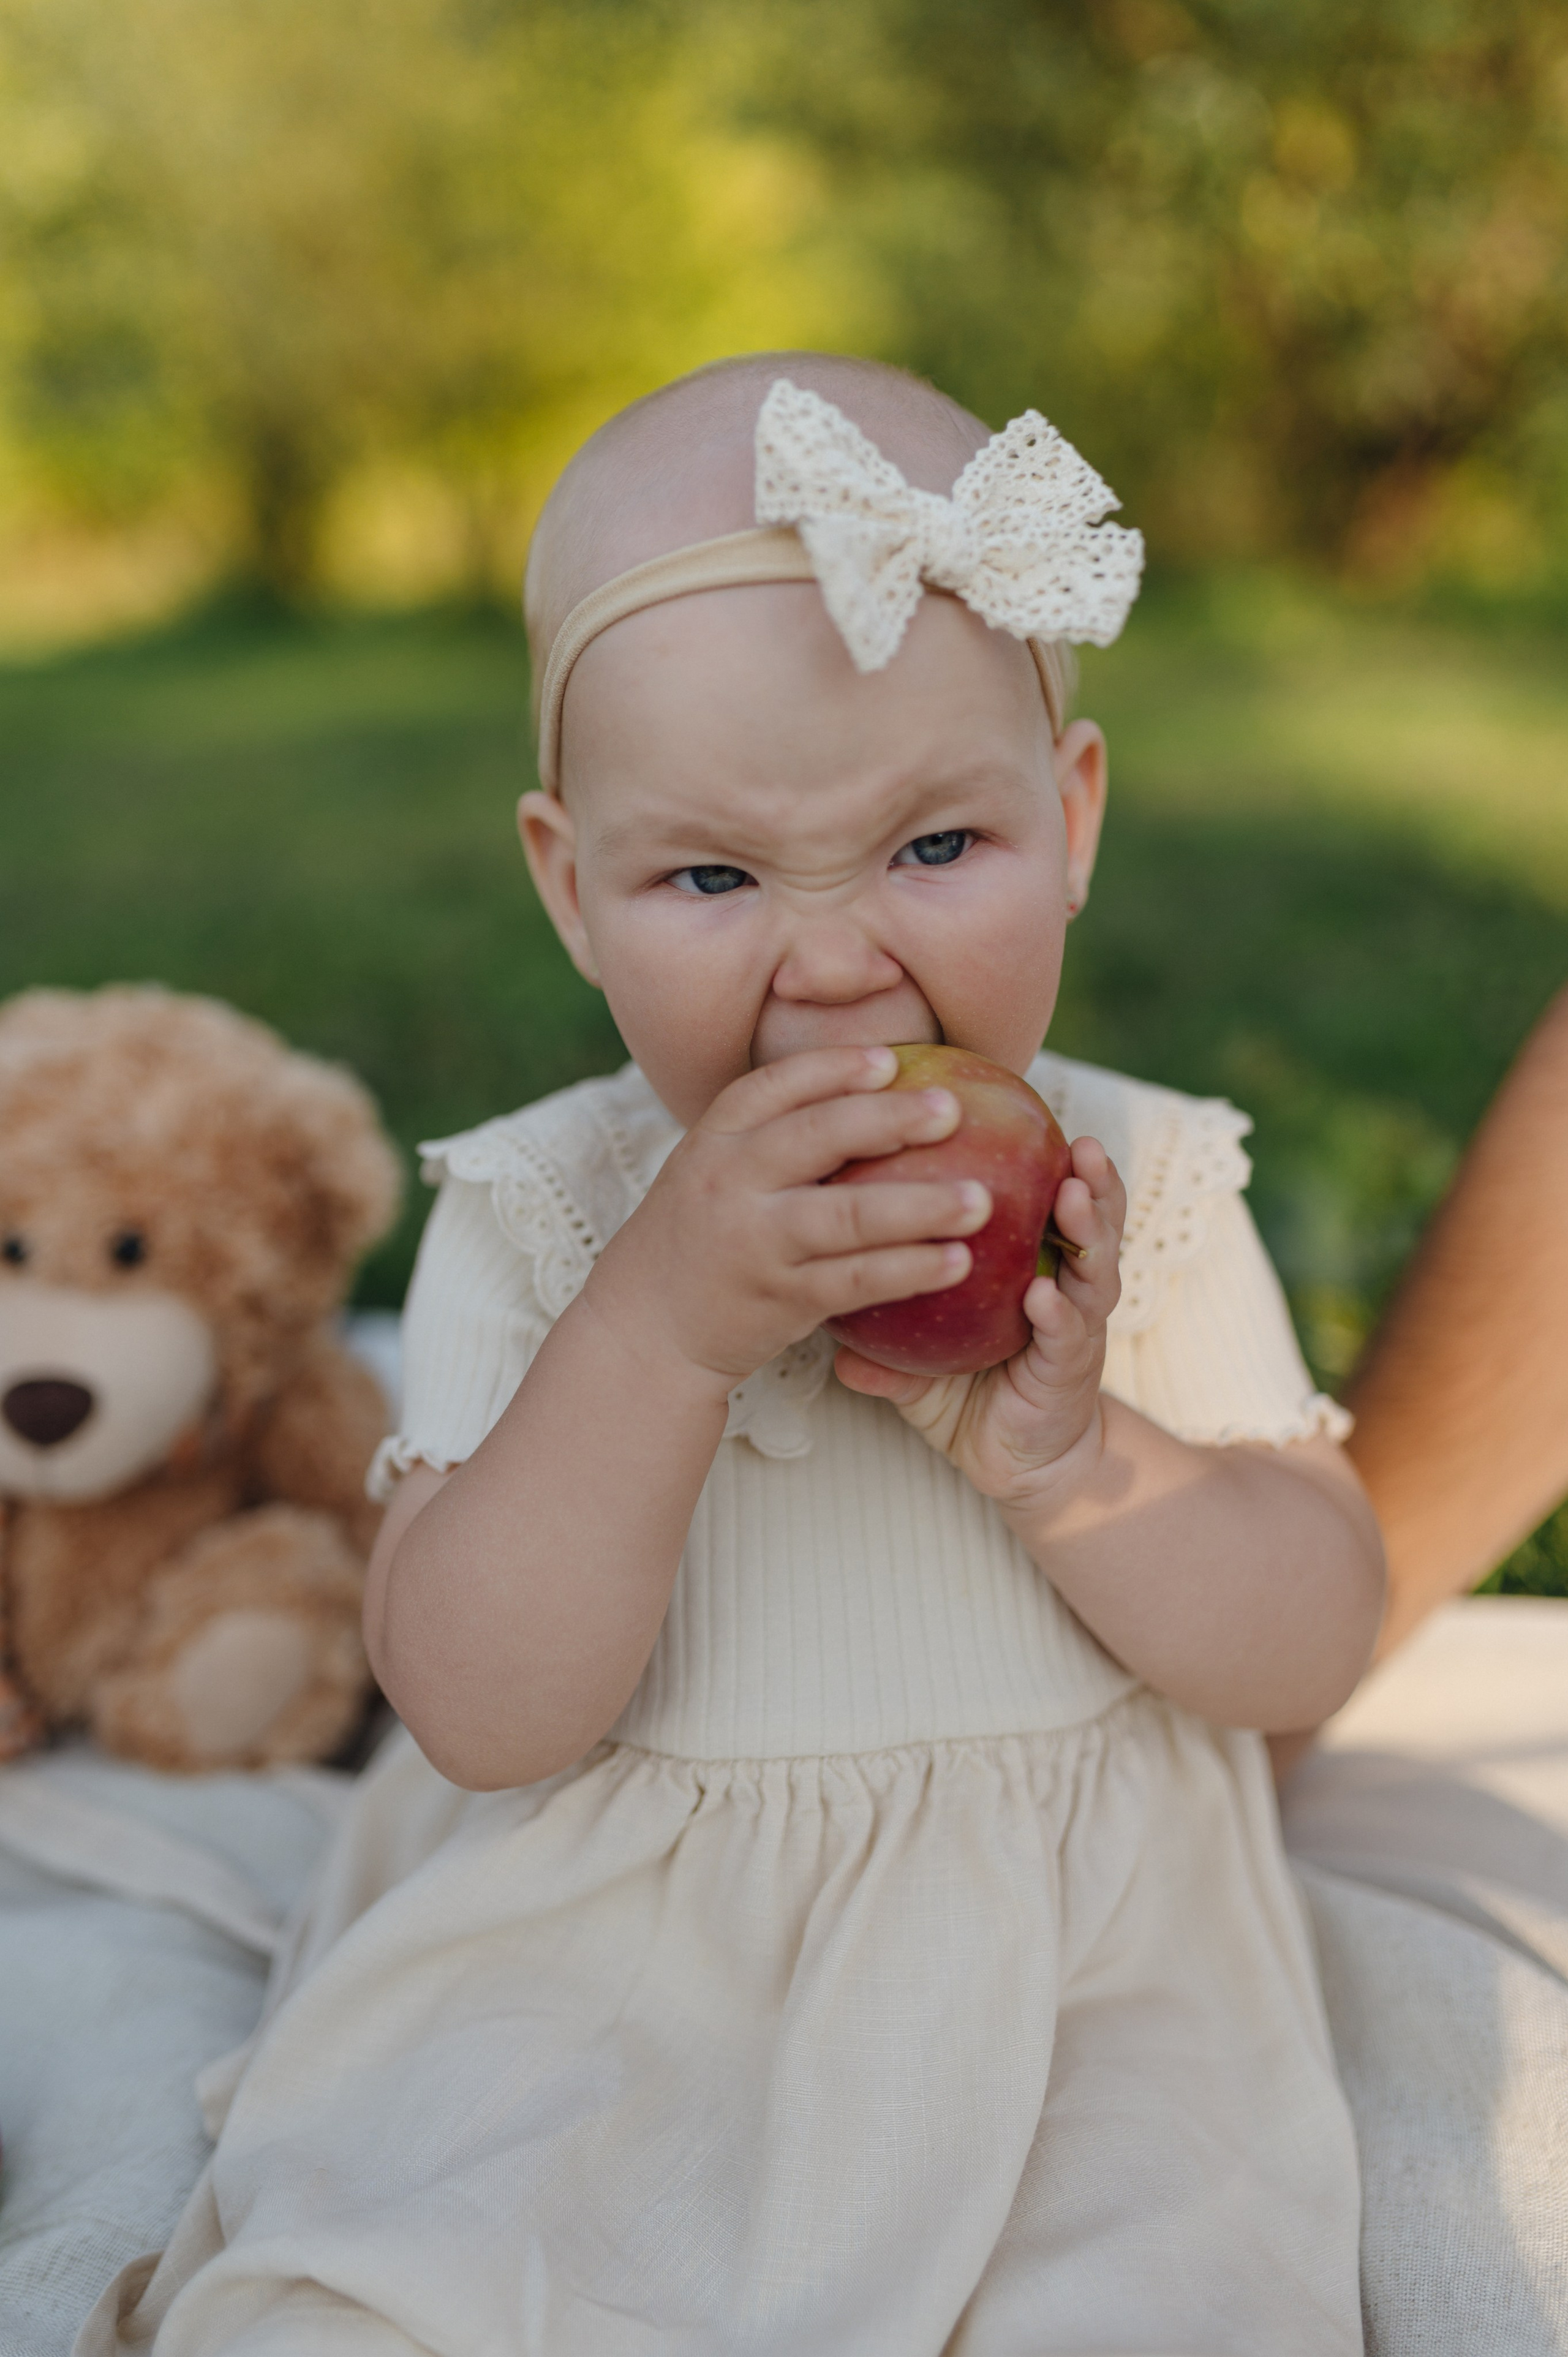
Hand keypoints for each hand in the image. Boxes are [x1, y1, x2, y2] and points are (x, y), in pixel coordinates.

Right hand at [586, 1047, 992, 1397]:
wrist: (646, 1327)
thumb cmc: (706, 1235)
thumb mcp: (719, 1170)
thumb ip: (777, 1136)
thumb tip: (879, 1090)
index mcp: (715, 1138)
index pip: (774, 1087)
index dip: (834, 1068)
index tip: (891, 1059)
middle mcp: (730, 1183)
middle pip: (816, 1139)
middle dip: (889, 1120)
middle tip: (954, 1112)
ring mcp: (755, 1243)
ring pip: (846, 1217)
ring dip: (918, 1207)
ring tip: (980, 1201)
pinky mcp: (780, 1300)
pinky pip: (856, 1280)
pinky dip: (908, 1270)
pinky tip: (957, 1263)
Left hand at [834, 1137, 1125, 1509]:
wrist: (1015, 1462)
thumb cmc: (965, 1390)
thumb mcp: (913, 1348)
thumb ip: (874, 1317)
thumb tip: (807, 1297)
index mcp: (1031, 1266)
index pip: (1040, 1201)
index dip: (1039, 1159)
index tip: (1023, 1115)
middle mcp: (1062, 1286)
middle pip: (1085, 1222)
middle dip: (1089, 1180)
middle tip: (1078, 1143)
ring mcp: (1075, 1328)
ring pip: (1094, 1270)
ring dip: (1088, 1231)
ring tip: (1074, 1195)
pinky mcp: (1070, 1371)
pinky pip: (1067, 1336)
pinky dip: (1058, 1313)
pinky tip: (1044, 1295)